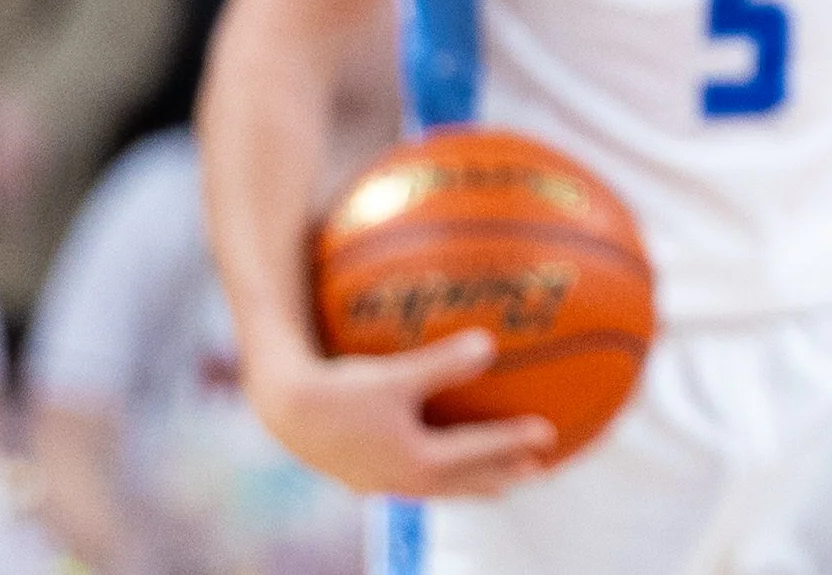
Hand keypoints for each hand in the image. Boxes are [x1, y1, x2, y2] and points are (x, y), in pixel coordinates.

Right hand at [242, 328, 555, 496]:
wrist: (282, 410)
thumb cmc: (338, 389)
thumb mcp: (396, 375)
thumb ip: (443, 363)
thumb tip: (490, 345)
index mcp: (415, 462)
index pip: (476, 455)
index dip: (513, 443)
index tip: (548, 436)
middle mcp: (401, 480)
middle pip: (463, 483)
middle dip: (501, 475)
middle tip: (539, 471)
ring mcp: (380, 481)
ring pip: (438, 487)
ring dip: (472, 481)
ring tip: (499, 481)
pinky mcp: (362, 473)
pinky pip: (413, 477)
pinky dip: (439, 473)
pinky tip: (436, 460)